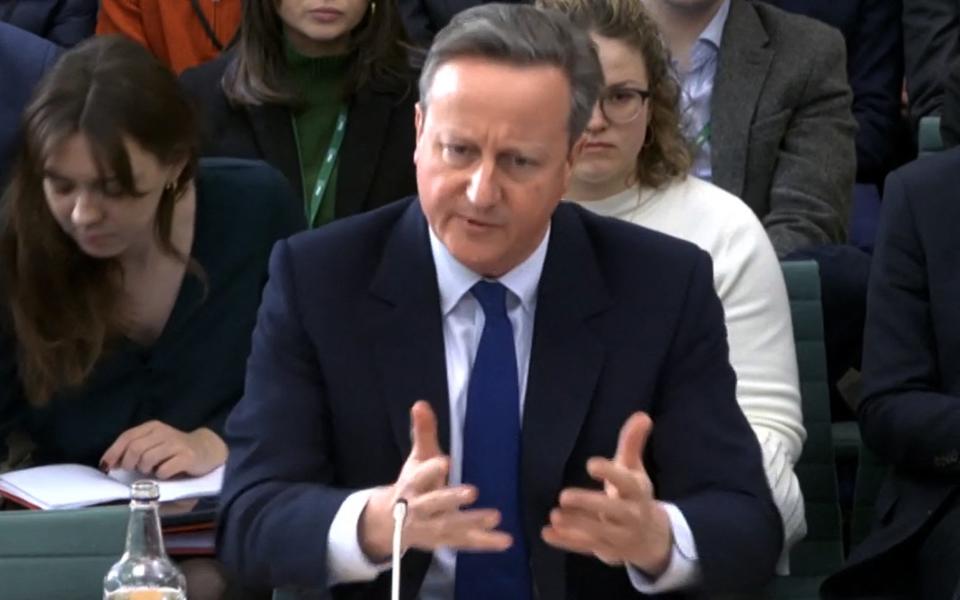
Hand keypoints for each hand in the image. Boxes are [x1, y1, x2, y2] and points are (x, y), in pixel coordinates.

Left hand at [100, 421, 226, 478]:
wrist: (205, 449)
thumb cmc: (174, 450)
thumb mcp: (153, 443)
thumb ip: (134, 449)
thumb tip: (109, 464)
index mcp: (152, 427)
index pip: (127, 437)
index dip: (113, 452)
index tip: (107, 466)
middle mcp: (163, 432)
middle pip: (135, 449)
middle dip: (129, 464)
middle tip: (134, 471)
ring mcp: (176, 444)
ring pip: (147, 460)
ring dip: (145, 470)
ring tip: (152, 471)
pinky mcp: (187, 457)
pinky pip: (164, 470)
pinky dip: (161, 476)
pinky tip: (166, 474)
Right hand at [358, 401, 511, 561]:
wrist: (392, 523)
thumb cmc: (413, 484)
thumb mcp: (417, 457)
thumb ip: (423, 432)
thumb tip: (420, 403)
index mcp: (411, 485)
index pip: (419, 476)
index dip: (431, 469)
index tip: (445, 461)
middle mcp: (418, 508)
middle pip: (434, 504)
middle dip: (451, 498)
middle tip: (472, 491)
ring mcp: (431, 528)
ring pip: (451, 526)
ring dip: (473, 522)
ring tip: (495, 516)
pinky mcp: (445, 541)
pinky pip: (466, 543)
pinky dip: (486, 543)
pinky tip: (507, 541)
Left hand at [541, 412, 672, 575]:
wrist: (652, 538)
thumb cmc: (635, 496)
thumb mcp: (634, 470)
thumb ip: (632, 444)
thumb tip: (641, 415)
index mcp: (637, 492)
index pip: (627, 482)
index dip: (610, 473)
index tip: (591, 464)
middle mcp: (631, 515)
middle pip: (613, 511)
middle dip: (589, 504)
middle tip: (563, 495)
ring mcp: (619, 536)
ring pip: (598, 533)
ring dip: (576, 525)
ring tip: (554, 514)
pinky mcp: (606, 551)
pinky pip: (585, 547)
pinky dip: (566, 542)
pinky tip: (546, 533)